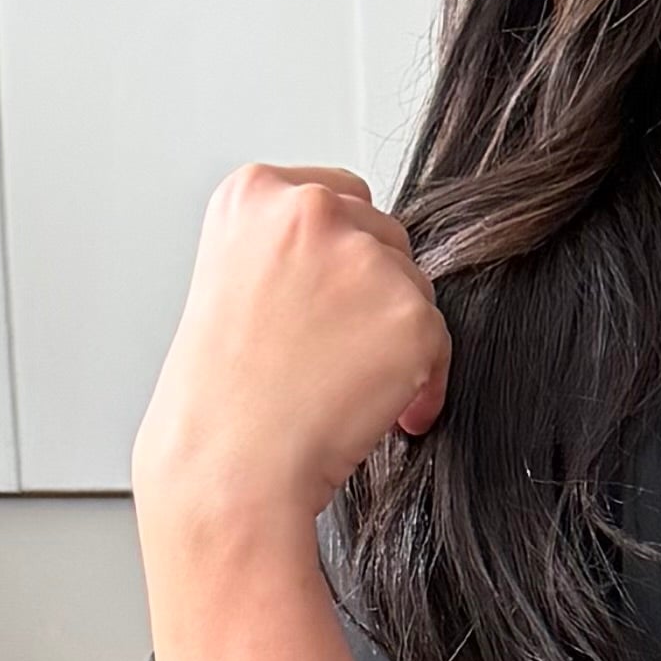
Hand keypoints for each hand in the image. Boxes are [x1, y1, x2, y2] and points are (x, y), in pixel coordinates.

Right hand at [130, 160, 449, 557]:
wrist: (227, 468)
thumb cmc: (220, 398)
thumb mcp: (232, 283)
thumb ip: (289, 251)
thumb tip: (354, 258)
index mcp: (254, 193)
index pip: (336, 196)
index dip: (338, 259)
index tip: (325, 303)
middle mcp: (311, 209)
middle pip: (383, 235)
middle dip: (371, 294)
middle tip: (334, 354)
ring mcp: (363, 260)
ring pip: (412, 287)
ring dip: (394, 337)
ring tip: (342, 387)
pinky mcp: (410, 315)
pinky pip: (440, 343)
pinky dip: (422, 384)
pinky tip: (377, 413)